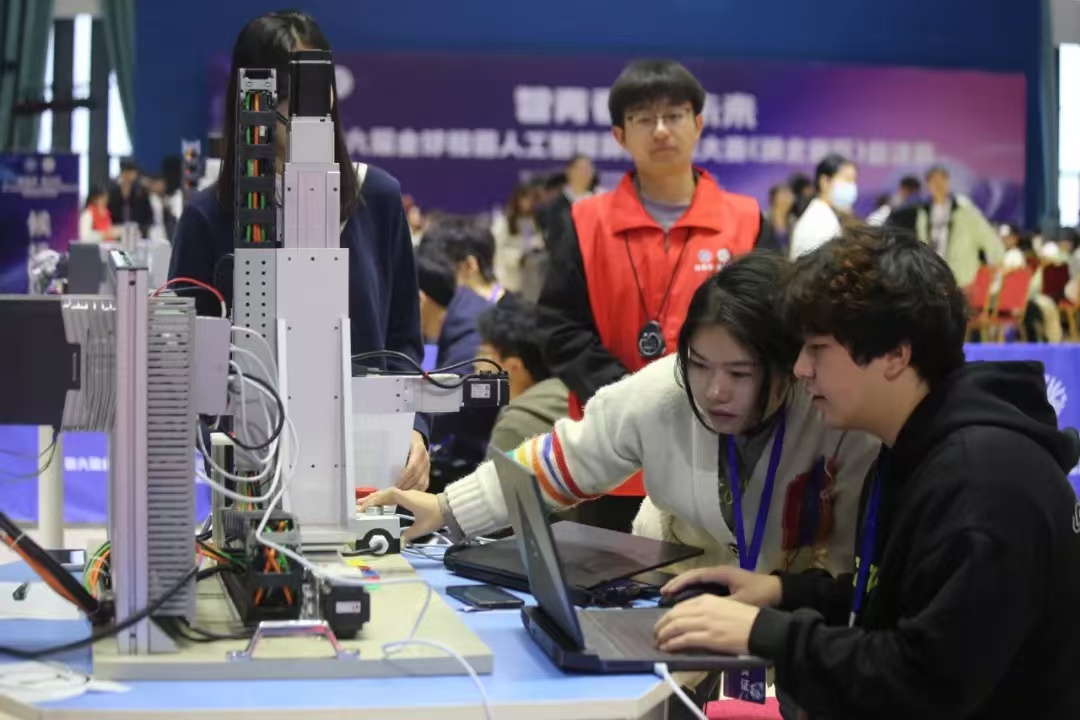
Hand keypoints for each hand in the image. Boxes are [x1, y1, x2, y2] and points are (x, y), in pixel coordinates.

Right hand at [359, 487, 442, 542]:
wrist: (449, 508)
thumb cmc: (435, 516)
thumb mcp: (421, 527)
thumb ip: (408, 535)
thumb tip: (398, 544)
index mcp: (407, 498)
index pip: (389, 495)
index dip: (376, 499)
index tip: (366, 506)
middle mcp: (406, 493)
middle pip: (386, 493)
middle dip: (372, 499)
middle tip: (359, 505)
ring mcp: (409, 494)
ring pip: (390, 493)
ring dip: (378, 498)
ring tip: (365, 503)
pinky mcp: (412, 496)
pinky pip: (394, 495)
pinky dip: (385, 499)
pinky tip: (381, 504)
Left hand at [398, 430, 429, 490]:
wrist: (417, 438)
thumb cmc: (405, 439)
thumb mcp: (398, 441)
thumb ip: (392, 451)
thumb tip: (378, 462)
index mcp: (418, 449)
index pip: (412, 467)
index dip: (403, 477)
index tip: (394, 483)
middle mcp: (425, 459)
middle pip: (416, 476)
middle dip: (404, 485)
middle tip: (393, 492)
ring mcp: (428, 466)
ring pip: (422, 482)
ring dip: (410, 490)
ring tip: (398, 495)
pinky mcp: (428, 472)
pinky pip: (425, 484)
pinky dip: (416, 491)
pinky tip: (407, 494)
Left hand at [654, 595, 759, 654]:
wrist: (761, 628)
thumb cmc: (746, 618)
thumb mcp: (723, 606)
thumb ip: (706, 611)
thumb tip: (691, 621)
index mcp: (707, 599)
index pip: (680, 607)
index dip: (667, 616)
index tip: (662, 624)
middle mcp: (702, 608)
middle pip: (673, 616)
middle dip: (661, 626)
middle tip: (656, 635)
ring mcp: (705, 623)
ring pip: (675, 627)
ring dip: (663, 636)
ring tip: (659, 643)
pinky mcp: (708, 638)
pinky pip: (683, 640)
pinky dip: (672, 644)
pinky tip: (667, 648)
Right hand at [661, 565, 781, 607]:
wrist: (780, 592)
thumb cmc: (761, 595)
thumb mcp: (741, 602)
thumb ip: (722, 607)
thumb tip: (701, 616)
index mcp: (721, 574)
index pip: (694, 576)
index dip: (679, 583)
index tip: (666, 592)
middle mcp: (719, 573)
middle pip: (693, 576)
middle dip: (677, 585)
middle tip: (663, 595)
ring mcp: (722, 577)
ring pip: (697, 580)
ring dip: (684, 587)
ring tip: (670, 597)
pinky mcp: (726, 584)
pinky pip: (704, 585)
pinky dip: (693, 591)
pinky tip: (688, 600)